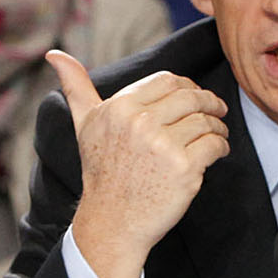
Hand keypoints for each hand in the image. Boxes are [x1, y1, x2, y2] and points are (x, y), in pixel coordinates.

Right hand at [49, 50, 229, 277]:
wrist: (112, 222)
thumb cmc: (101, 171)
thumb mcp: (85, 125)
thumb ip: (76, 87)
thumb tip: (55, 55)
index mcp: (120, 107)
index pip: (168, 80)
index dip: (187, 86)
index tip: (195, 96)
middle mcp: (141, 123)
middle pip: (191, 97)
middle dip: (209, 102)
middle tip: (217, 110)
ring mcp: (164, 146)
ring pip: (206, 120)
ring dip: (218, 125)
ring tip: (218, 132)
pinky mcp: (185, 169)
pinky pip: (215, 144)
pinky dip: (222, 145)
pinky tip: (219, 150)